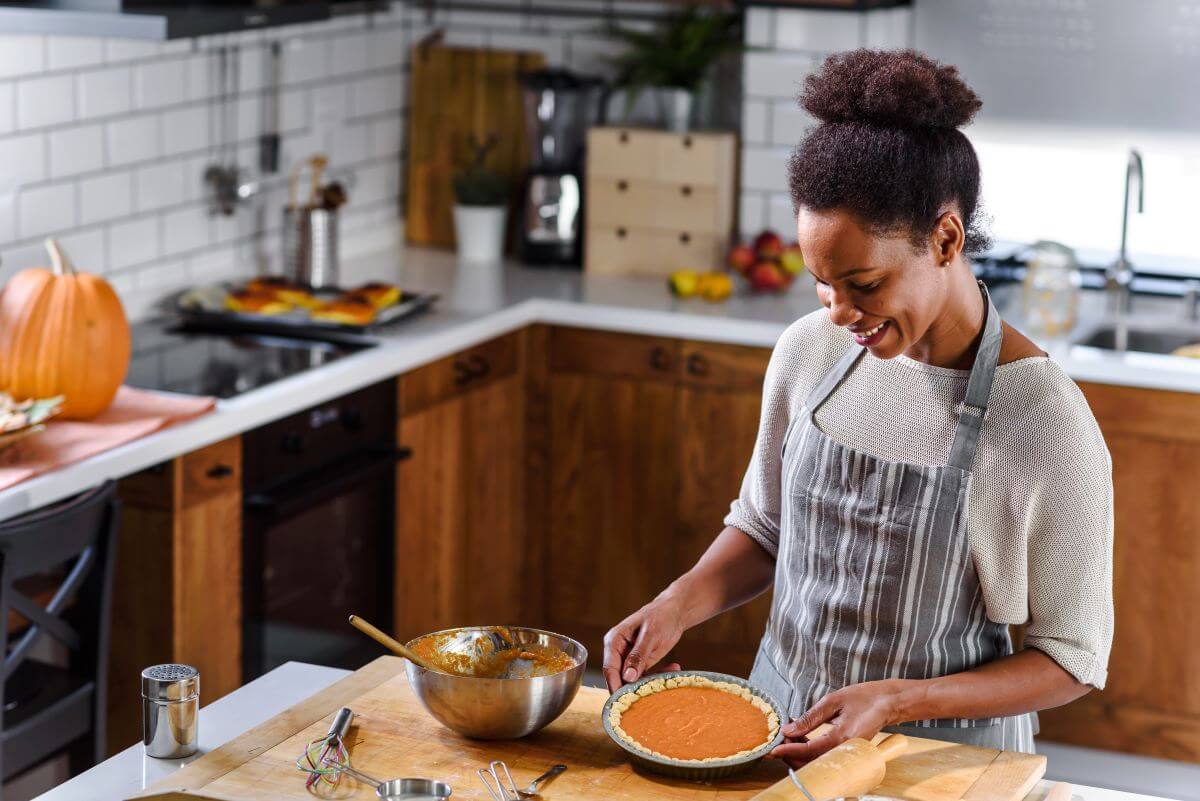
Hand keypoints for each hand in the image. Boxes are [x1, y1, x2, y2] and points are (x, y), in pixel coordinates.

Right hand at [601, 596, 685, 691]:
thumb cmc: (661, 616)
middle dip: (633, 687)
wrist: (674, 611)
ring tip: (668, 675)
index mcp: (614, 641)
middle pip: (618, 677)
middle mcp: (618, 651)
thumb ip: (638, 655)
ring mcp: (628, 659)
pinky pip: (644, 677)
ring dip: (649, 682)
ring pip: (632, 680)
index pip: (609, 668)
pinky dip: (658, 676)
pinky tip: (674, 667)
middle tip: (650, 694)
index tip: (624, 700)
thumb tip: (627, 677)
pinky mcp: (640, 664)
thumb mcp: (651, 635)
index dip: (615, 685)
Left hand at [769, 680, 909, 766]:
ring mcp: (849, 754)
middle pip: (812, 763)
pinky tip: (801, 739)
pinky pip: (825, 758)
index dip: (789, 750)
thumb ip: (810, 717)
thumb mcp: (833, 701)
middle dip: (791, 755)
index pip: (810, 750)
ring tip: (788, 737)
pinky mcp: (848, 753)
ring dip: (799, 754)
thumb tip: (788, 729)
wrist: (889, 703)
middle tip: (778, 741)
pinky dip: (810, 752)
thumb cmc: (863, 698)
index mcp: (843, 737)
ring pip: (818, 763)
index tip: (773, 749)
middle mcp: (847, 751)